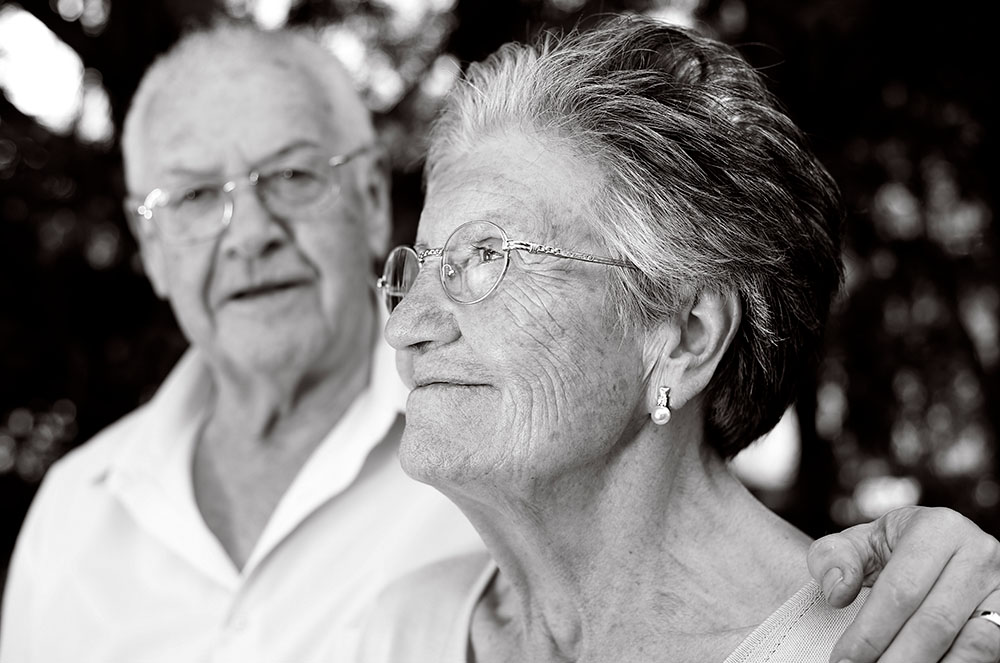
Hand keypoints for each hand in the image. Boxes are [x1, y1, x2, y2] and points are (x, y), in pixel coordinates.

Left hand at [807, 505, 999, 662]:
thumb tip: (836, 592)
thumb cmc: (892, 551)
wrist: (938, 552)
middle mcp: (979, 554)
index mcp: (938, 528)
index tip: (843, 660)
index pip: (900, 590)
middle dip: (895, 659)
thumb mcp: (860, 542)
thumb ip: (835, 558)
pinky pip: (988, 652)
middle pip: (934, 622)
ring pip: (971, 643)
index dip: (869, 632)